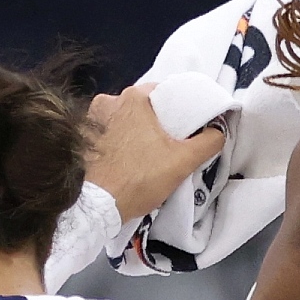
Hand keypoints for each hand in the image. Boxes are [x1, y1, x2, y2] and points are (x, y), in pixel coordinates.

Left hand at [84, 86, 226, 224]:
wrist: (98, 207)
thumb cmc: (141, 179)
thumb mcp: (183, 161)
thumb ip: (208, 141)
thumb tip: (218, 131)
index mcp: (134, 98)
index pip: (163, 92)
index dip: (176, 108)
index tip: (183, 126)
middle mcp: (109, 101)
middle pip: (142, 106)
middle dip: (154, 121)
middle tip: (167, 142)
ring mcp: (91, 119)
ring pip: (123, 119)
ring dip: (134, 131)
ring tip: (146, 152)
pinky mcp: (81, 138)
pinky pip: (107, 133)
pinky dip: (117, 141)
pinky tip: (126, 158)